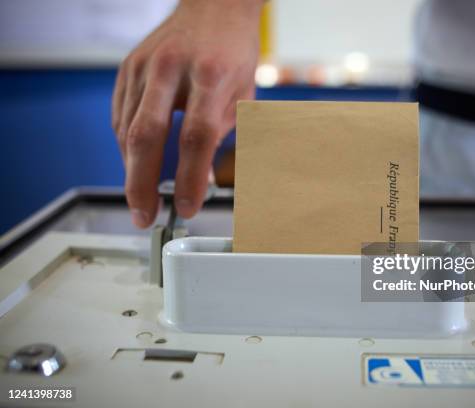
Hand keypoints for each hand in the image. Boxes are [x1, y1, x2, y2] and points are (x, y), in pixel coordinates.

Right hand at [112, 0, 262, 227]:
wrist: (213, 7)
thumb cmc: (233, 53)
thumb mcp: (242, 95)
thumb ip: (221, 136)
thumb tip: (200, 181)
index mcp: (210, 75)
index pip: (196, 138)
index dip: (189, 179)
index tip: (187, 207)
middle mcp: (171, 68)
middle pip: (147, 136)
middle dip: (141, 185)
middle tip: (144, 217)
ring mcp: (144, 66)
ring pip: (126, 130)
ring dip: (131, 171)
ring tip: (140, 199)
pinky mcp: (128, 68)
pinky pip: (120, 117)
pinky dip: (126, 148)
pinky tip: (136, 165)